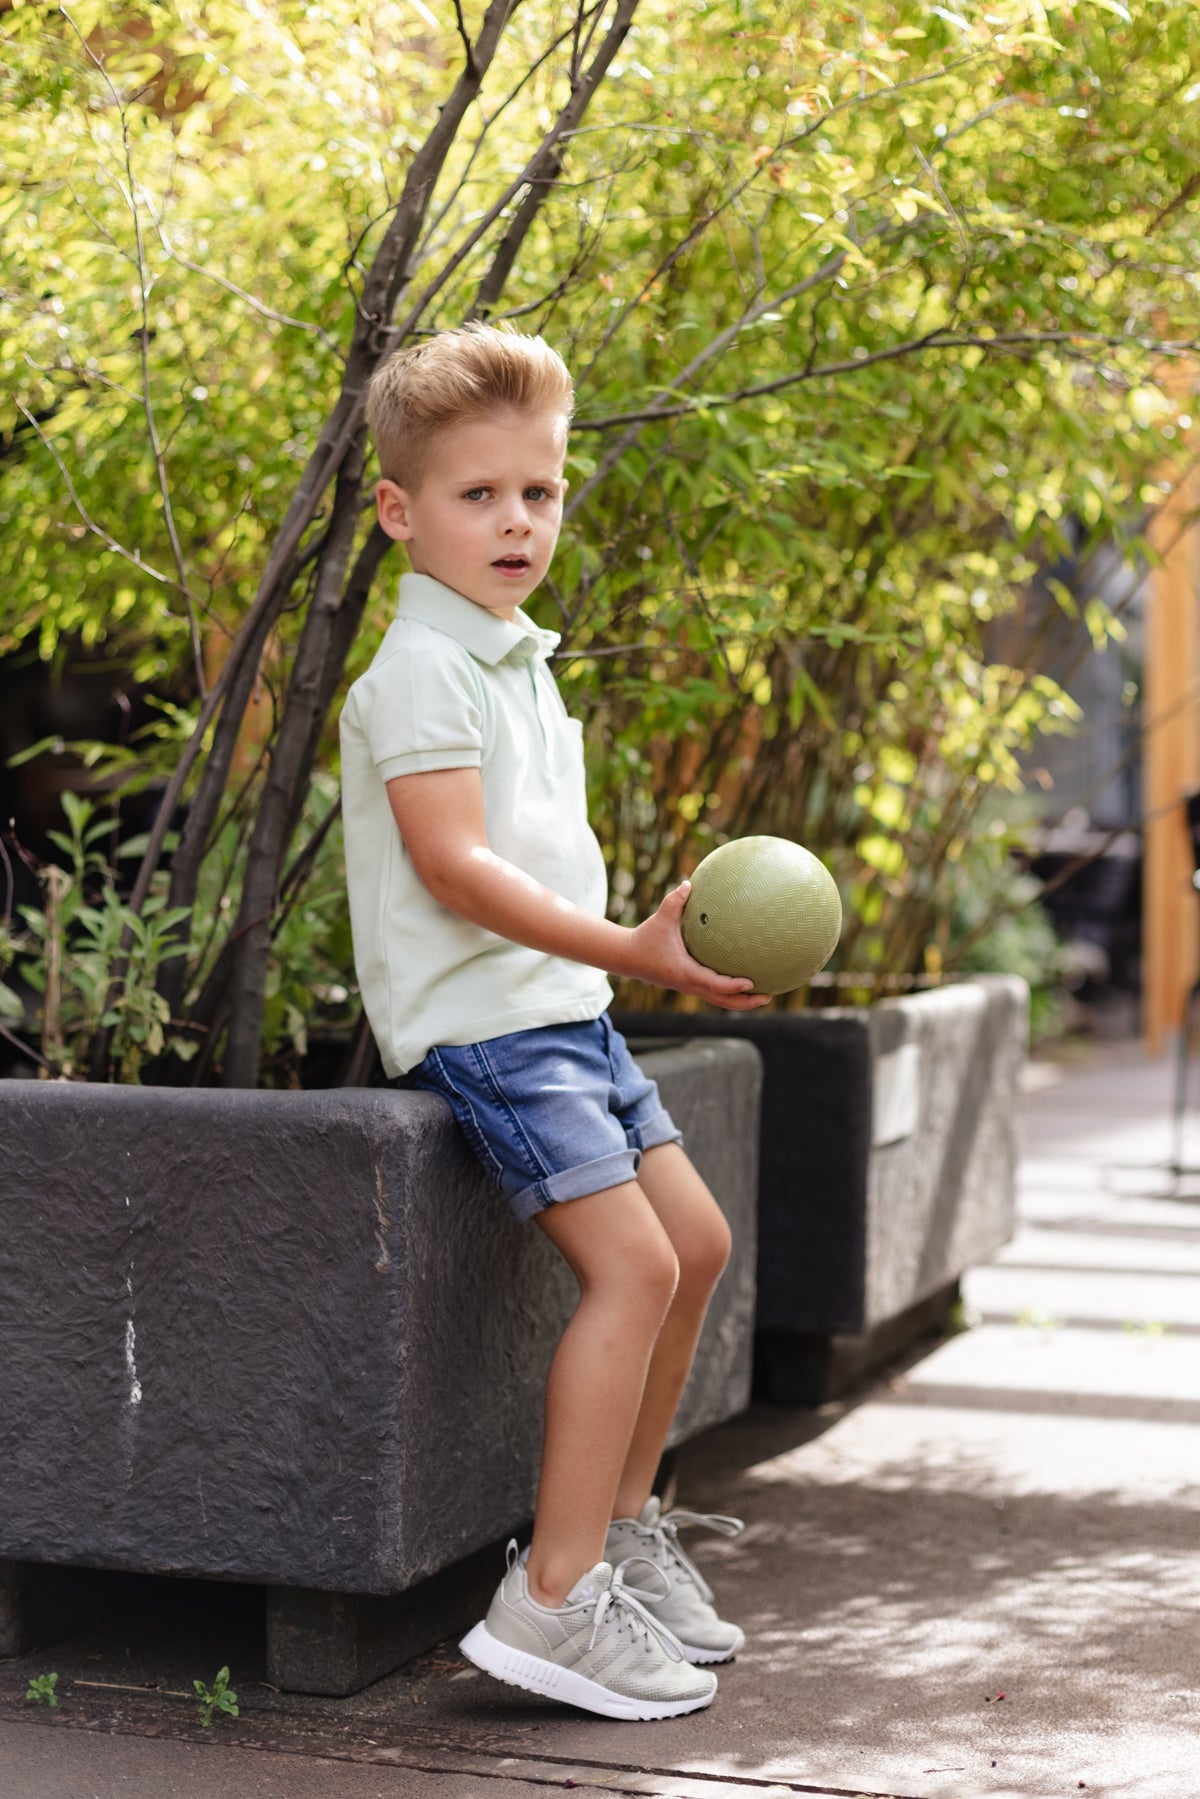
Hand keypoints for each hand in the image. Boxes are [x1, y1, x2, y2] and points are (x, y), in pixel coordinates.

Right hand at [625, 882, 770, 1009]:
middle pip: (722, 1001)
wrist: (627, 957)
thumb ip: (675, 901)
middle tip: (768, 996)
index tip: (751, 982)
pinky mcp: (688, 984)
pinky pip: (713, 993)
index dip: (733, 986)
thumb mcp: (660, 918)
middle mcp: (688, 984)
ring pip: (718, 1000)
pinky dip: (729, 993)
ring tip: (764, 996)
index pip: (714, 984)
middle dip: (745, 1002)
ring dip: (740, 1001)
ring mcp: (688, 987)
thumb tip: (689, 883)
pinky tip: (744, 984)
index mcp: (685, 972)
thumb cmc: (645, 937)